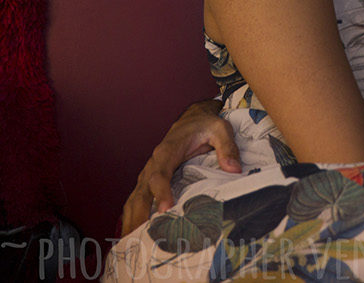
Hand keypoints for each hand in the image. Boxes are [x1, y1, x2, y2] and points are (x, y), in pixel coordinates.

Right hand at [119, 101, 240, 236]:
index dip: (161, 191)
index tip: (166, 209)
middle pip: (142, 191)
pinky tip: (131, 235)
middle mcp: (154, 163)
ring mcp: (149, 173)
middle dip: (138, 214)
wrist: (193, 119)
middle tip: (137, 238)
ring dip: (130, 220)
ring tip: (129, 244)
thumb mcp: (220, 129)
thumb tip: (234, 170)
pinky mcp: (150, 181)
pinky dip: (131, 217)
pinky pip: (137, 200)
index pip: (160, 173)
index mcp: (168, 151)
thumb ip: (227, 147)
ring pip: (135, 198)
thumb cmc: (205, 126)